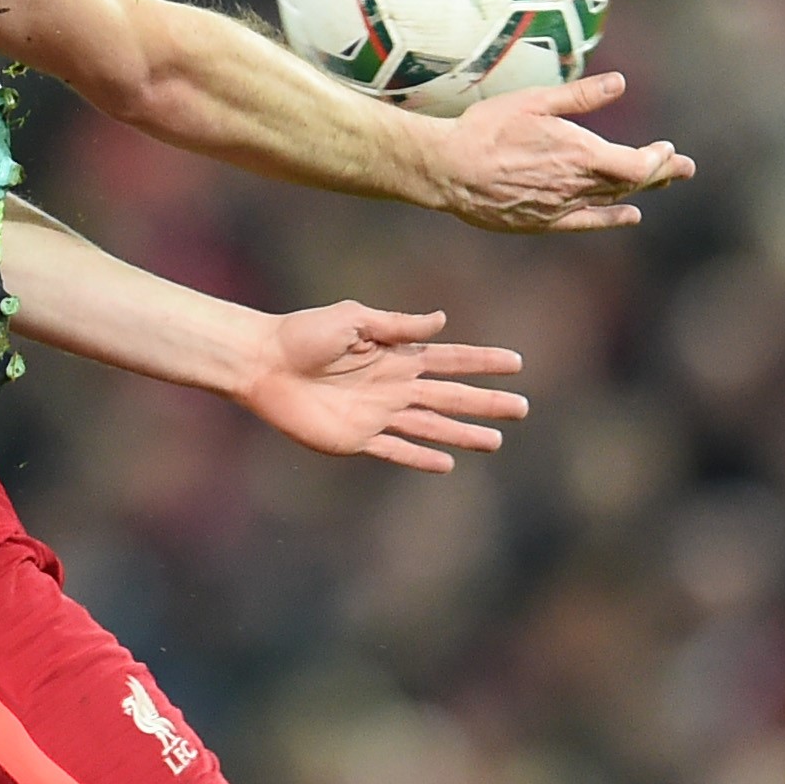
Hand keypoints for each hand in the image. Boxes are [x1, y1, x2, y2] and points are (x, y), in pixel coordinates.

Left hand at [238, 305, 526, 473]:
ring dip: (463, 434)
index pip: (450, 359)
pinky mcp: (355, 439)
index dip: (482, 361)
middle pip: (449, 397)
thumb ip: (396, 325)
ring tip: (496, 442)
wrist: (261, 363)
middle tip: (523, 408)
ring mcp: (376, 414)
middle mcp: (392, 386)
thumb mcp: (352, 319)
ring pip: (431, 427)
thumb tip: (443, 321)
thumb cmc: (302, 334)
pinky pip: (395, 450)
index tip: (516, 363)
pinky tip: (446, 464)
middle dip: (485, 403)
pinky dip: (420, 458)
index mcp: (394, 354)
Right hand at [426, 75, 693, 231]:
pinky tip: (629, 216)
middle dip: (662, 173)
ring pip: (612, 200)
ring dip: (640, 191)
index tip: (667, 147)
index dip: (658, 158)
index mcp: (581, 153)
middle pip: (631, 183)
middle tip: (685, 168)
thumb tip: (620, 83)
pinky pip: (586, 222)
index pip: (638, 163)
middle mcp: (577, 184)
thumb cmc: (486, 129)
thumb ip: (580, 96)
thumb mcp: (534, 102)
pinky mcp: (541, 221)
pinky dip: (611, 219)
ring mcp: (560, 206)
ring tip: (661, 183)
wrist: (447, 168)